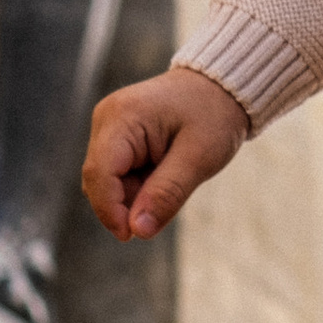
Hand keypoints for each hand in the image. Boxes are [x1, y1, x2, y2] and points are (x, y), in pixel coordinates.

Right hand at [81, 66, 247, 243]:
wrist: (223, 87)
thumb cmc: (214, 116)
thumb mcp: (199, 157)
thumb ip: (167, 193)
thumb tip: (138, 231)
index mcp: (123, 117)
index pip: (100, 173)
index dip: (110, 210)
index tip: (132, 235)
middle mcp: (107, 118)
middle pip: (100, 179)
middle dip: (127, 202)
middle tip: (167, 205)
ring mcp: (110, 126)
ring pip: (108, 180)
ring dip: (135, 193)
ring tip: (174, 177)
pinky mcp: (117, 135)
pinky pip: (119, 172)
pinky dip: (139, 184)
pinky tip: (166, 173)